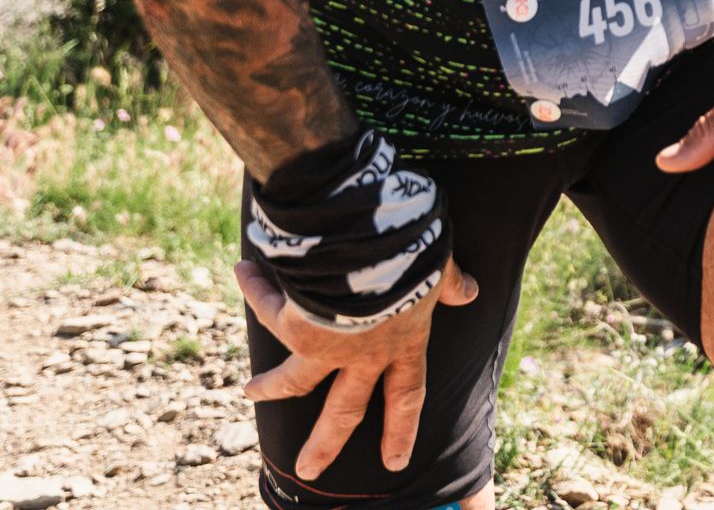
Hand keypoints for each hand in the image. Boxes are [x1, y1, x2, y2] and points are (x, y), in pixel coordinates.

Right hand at [238, 255, 477, 477]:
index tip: (395, 462)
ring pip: (295, 381)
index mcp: (406, 342)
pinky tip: (244, 273)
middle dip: (326, 443)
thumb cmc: (415, 249)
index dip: (401, 428)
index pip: (407, 395)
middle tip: (308, 471)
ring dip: (271, 387)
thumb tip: (470, 293)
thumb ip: (449, 283)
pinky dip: (258, 288)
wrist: (376, 241)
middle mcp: (365, 354)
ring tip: (251, 393)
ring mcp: (328, 347)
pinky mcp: (298, 329)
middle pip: (344, 410)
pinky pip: (272, 309)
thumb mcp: (440, 264)